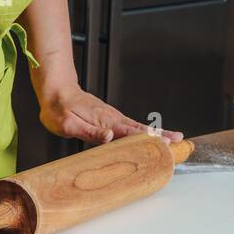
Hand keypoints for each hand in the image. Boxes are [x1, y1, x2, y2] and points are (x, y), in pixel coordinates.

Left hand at [37, 83, 183, 143]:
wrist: (55, 91)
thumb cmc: (58, 109)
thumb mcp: (68, 124)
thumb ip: (89, 132)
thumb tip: (110, 137)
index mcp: (105, 121)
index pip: (131, 131)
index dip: (149, 138)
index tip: (164, 143)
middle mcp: (112, 118)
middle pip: (141, 128)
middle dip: (160, 134)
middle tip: (178, 140)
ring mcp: (112, 117)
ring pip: (137, 127)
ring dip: (155, 133)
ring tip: (171, 139)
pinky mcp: (109, 119)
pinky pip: (129, 127)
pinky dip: (142, 132)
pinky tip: (148, 138)